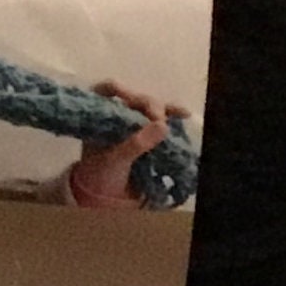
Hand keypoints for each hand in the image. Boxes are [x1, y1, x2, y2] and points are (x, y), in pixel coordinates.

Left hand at [69, 82, 187, 210]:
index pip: (107, 91)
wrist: (108, 196)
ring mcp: (135, 123)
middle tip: (158, 120)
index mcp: (101, 116)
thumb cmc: (102, 175)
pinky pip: (163, 119)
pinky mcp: (149, 132)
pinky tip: (185, 114)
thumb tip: (162, 125)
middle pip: (136, 99)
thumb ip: (136, 144)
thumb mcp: (115, 160)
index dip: (118, 89)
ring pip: (151, 107)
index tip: (129, 98)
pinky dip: (173, 115)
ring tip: (176, 115)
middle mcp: (118, 115)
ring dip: (163, 111)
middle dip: (149, 106)